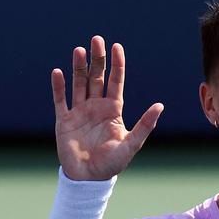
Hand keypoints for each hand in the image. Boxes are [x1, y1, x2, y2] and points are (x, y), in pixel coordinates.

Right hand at [51, 35, 163, 180]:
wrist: (90, 178)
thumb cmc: (113, 163)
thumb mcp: (132, 142)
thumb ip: (145, 124)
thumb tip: (160, 105)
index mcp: (113, 110)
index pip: (116, 81)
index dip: (116, 64)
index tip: (117, 46)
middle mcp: (96, 107)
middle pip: (97, 77)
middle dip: (97, 59)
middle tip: (96, 39)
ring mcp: (79, 112)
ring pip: (79, 83)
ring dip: (78, 67)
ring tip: (79, 50)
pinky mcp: (64, 120)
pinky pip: (60, 100)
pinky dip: (59, 86)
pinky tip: (58, 71)